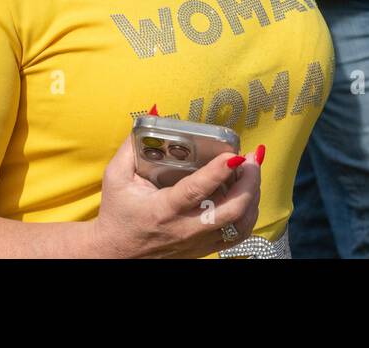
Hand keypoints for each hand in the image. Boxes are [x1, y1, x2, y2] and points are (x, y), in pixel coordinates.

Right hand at [90, 132, 261, 257]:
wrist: (115, 254)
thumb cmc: (118, 213)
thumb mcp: (116, 177)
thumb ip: (132, 146)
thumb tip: (154, 113)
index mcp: (163, 209)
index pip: (196, 191)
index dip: (219, 171)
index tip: (235, 154)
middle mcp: (185, 228)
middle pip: (230, 210)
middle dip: (249, 182)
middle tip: (253, 158)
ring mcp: (197, 241)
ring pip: (240, 224)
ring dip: (253, 196)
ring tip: (253, 172)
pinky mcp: (204, 248)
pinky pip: (238, 235)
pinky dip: (249, 213)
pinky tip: (248, 194)